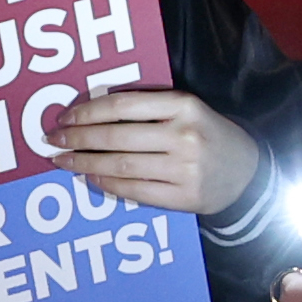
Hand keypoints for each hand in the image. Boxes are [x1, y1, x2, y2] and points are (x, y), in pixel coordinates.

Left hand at [49, 87, 259, 223]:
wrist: (248, 172)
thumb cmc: (207, 135)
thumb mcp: (186, 110)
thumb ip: (147, 109)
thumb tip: (89, 115)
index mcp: (183, 105)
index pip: (122, 106)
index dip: (87, 112)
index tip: (65, 118)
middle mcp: (184, 136)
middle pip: (116, 138)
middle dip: (78, 139)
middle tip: (52, 141)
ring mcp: (184, 169)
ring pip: (120, 166)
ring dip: (84, 164)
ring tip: (63, 162)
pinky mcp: (184, 197)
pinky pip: (134, 191)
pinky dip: (107, 184)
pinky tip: (90, 178)